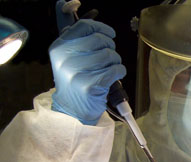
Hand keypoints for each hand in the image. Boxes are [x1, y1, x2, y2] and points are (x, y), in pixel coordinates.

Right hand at [49, 0, 125, 124]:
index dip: (102, 28)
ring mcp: (77, 73)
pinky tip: (113, 77)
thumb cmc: (75, 80)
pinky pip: (116, 70)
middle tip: (109, 57)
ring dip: (116, 61)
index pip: (85, 27)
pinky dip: (119, 72)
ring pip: (110, 55)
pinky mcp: (90, 86)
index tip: (110, 35)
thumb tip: (66, 2)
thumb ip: (73, 34)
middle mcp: (65, 59)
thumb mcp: (68, 56)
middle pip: (100, 40)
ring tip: (110, 69)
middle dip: (111, 47)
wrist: (73, 110)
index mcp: (59, 47)